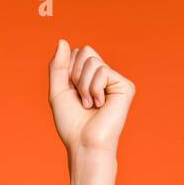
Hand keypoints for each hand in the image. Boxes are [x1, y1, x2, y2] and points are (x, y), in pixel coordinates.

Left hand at [48, 39, 134, 156]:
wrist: (84, 144)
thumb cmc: (72, 124)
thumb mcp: (58, 91)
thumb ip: (58, 66)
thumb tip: (62, 41)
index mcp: (90, 76)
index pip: (77, 53)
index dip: (68, 72)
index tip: (72, 94)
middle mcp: (104, 76)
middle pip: (85, 51)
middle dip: (75, 76)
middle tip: (82, 99)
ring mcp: (115, 80)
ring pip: (92, 61)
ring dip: (84, 86)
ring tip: (90, 104)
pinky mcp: (125, 86)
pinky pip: (102, 71)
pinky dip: (94, 89)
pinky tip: (100, 104)